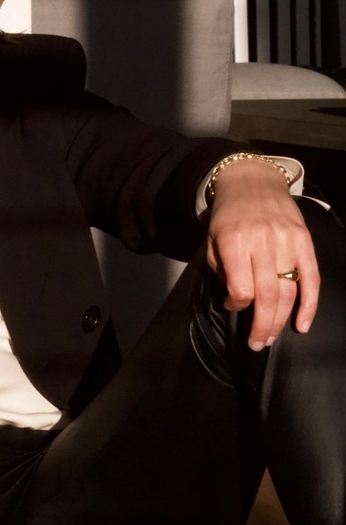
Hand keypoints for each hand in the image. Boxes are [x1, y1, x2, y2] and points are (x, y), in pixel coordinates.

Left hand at [206, 160, 318, 350]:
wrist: (252, 181)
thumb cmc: (228, 215)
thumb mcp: (213, 240)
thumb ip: (222, 270)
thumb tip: (235, 302)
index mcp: (235, 242)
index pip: (241, 287)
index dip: (236, 304)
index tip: (231, 306)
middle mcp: (263, 243)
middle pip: (267, 295)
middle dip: (262, 325)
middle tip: (257, 343)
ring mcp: (287, 241)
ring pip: (289, 291)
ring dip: (280, 320)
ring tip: (270, 338)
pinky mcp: (304, 241)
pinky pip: (311, 278)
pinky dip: (309, 305)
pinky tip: (302, 324)